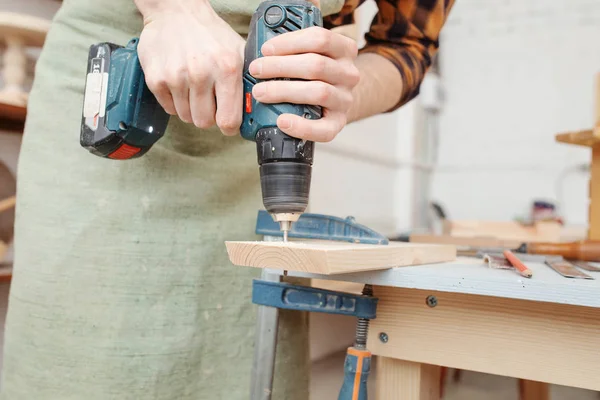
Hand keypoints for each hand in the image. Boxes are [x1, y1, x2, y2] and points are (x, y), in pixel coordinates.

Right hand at [136, 1, 244, 134]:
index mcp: (227, 68)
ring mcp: (176, 77)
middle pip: (205, 122)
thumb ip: (248, 82)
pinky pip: (169, 109)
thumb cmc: (210, 34)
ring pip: (186, 117)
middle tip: (209, 100)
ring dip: (191, 108)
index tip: (227, 122)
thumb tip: (255, 111)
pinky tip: (180, 84)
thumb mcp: (239, 51)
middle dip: (208, 116)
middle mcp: (201, 73)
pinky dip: (175, 102)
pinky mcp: (156, 79)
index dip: (229, 126)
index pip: (228, 120)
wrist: (176, 11)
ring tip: (194, 87)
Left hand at [248, 27, 359, 141]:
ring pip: (318, 92)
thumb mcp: (311, 47)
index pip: (319, 39)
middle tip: (255, 70)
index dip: (289, 43)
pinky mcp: (338, 123)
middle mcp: (349, 74)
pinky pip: (324, 130)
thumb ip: (303, 28)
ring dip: (284, 92)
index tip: (265, 48)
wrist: (331, 101)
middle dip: (280, 67)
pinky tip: (282, 121)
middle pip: (315, 66)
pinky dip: (301, 126)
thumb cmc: (312, 71)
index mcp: (344, 49)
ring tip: (259, 92)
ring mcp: (345, 100)